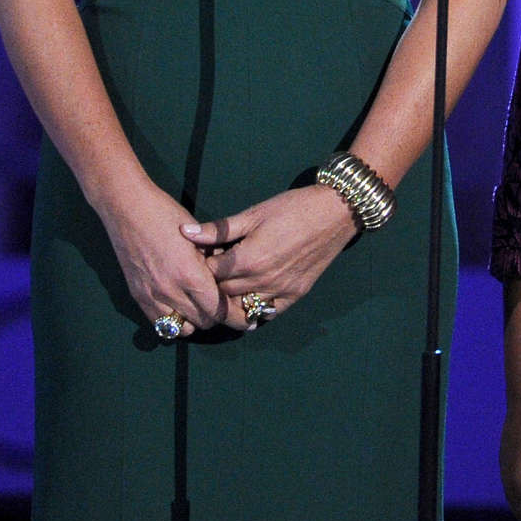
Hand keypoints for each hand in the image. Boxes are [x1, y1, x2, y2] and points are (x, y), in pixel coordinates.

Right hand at [99, 179, 226, 336]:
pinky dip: (174, 320)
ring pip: (181, 329)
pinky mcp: (138, 297)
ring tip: (200, 306)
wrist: (128, 210)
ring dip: (194, 321)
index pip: (219, 310)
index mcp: (191, 276)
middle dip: (217, 316)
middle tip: (222, 304)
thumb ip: (215, 260)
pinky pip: (160, 323)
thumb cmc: (167, 216)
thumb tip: (228, 276)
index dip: (234, 315)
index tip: (244, 315)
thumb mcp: (200, 236)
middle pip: (203, 322)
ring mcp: (152, 297)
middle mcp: (171, 292)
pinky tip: (180, 306)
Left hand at [183, 184, 357, 328]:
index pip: (210, 275)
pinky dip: (255, 309)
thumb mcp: (254, 214)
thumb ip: (219, 229)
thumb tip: (185, 233)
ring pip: (242, 308)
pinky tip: (249, 299)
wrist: (335, 212)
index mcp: (247, 259)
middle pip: (223, 293)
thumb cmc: (292, 208)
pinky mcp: (295, 295)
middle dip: (214, 284)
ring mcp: (279, 291)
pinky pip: (268, 312)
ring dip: (232, 299)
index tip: (204, 257)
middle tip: (215, 270)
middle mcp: (261, 281)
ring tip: (230, 284)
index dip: (203, 266)